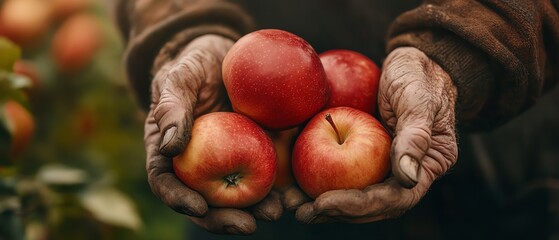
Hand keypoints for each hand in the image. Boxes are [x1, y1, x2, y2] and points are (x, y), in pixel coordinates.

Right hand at [144, 34, 282, 233]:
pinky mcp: (258, 154)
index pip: (166, 182)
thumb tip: (169, 147)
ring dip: (257, 210)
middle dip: (224, 219)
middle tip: (247, 225)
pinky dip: (281, 188)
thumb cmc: (195, 66)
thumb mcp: (180, 77)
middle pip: (206, 201)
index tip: (198, 208)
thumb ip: (172, 108)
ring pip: (238, 196)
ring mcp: (229, 163)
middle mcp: (199, 166)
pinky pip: (267, 175)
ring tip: (277, 212)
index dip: (179, 200)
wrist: (229, 59)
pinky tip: (296, 193)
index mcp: (172, 152)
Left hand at [289, 47, 457, 222]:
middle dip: (336, 212)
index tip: (325, 202)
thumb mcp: (419, 101)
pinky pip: (343, 174)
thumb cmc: (419, 78)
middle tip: (303, 212)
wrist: (411, 62)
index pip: (393, 199)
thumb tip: (407, 178)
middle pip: (370, 205)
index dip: (358, 205)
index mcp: (426, 169)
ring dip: (324, 205)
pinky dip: (320, 181)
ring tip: (294, 206)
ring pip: (354, 194)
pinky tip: (295, 185)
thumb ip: (415, 137)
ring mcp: (383, 167)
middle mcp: (403, 175)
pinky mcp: (364, 157)